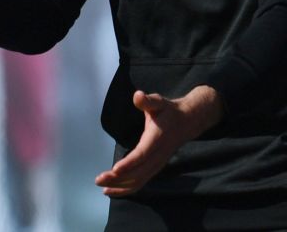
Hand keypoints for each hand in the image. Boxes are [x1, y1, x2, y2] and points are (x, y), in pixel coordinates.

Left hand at [94, 85, 223, 196]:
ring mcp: (158, 164)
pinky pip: (141, 182)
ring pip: (140, 181)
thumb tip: (138, 96)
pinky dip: (127, 189)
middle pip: (139, 172)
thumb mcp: (159, 101)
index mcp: (157, 138)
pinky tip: (112, 190)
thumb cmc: (169, 110)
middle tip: (98, 180)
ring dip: (121, 186)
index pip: (143, 154)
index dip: (129, 163)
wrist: (188, 121)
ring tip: (102, 187)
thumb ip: (148, 101)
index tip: (115, 169)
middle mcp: (159, 155)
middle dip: (118, 179)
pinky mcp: (155, 167)